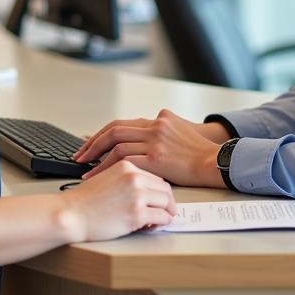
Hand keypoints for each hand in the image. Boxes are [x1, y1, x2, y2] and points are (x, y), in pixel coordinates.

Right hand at [58, 161, 175, 241]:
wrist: (71, 214)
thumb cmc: (85, 201)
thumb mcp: (106, 177)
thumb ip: (126, 179)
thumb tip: (146, 191)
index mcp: (127, 166)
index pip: (155, 176)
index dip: (158, 191)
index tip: (156, 201)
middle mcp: (135, 177)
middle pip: (165, 188)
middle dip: (166, 202)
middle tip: (162, 212)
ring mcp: (137, 195)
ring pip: (167, 203)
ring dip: (164, 213)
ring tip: (154, 221)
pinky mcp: (137, 214)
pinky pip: (162, 218)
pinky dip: (160, 224)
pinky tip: (150, 226)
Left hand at [74, 109, 225, 187]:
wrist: (216, 161)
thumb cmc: (199, 152)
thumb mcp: (180, 131)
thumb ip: (160, 131)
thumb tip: (142, 139)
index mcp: (159, 119)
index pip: (123, 123)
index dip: (103, 133)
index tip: (89, 141)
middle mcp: (155, 126)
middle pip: (114, 130)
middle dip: (93, 143)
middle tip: (78, 153)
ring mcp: (155, 141)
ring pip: (116, 145)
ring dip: (96, 157)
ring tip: (84, 167)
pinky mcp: (156, 157)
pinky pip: (124, 161)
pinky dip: (106, 168)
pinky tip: (98, 176)